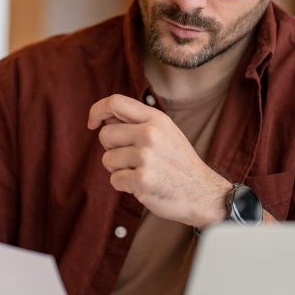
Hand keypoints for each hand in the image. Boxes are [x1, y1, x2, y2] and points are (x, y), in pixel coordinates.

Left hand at [87, 94, 230, 227]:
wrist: (202, 192)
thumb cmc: (178, 162)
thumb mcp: (165, 132)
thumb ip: (137, 122)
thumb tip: (104, 117)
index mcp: (155, 118)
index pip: (115, 102)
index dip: (97, 111)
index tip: (93, 124)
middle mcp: (150, 133)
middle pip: (105, 135)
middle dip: (112, 149)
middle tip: (132, 159)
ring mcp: (146, 157)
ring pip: (107, 160)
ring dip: (119, 170)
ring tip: (141, 172)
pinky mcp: (142, 180)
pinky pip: (114, 180)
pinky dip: (124, 186)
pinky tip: (143, 185)